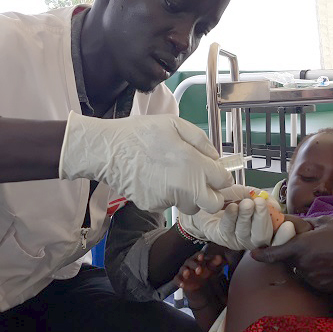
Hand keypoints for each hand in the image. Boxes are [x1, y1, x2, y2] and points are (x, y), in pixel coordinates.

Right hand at [59, 111, 232, 213]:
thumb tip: (215, 156)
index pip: (224, 181)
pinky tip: (157, 179)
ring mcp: (169, 199)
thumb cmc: (141, 133)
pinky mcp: (154, 206)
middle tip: (204, 183)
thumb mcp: (175, 124)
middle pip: (213, 204)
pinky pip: (170, 205)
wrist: (108, 150)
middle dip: (212, 195)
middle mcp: (185, 186)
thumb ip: (201, 141)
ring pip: (191, 207)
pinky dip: (169, 196)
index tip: (216, 172)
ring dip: (191, 197)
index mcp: (194, 164)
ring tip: (178, 179)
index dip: (222, 177)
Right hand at [173, 251, 226, 292]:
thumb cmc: (205, 272)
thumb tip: (219, 257)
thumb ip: (215, 262)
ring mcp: (184, 271)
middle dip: (194, 265)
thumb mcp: (211, 268)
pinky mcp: (180, 280)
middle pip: (190, 262)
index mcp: (197, 259)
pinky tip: (182, 284)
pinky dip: (179, 281)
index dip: (199, 256)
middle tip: (199, 270)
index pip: (198, 255)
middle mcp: (189, 264)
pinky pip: (177, 279)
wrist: (199, 285)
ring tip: (187, 273)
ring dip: (184, 271)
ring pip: (183, 270)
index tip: (202, 256)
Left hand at [178, 185, 275, 249]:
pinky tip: (232, 207)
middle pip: (262, 237)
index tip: (288, 226)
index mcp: (263, 228)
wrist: (205, 200)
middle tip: (259, 204)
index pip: (278, 238)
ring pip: (245, 233)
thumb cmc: (228, 197)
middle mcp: (252, 238)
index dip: (284, 236)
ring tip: (245, 203)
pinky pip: (228, 229)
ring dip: (246, 217)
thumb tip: (275, 206)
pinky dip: (231, 217)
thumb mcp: (248, 193)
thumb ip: (263, 198)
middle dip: (262, 219)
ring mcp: (237, 240)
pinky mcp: (222, 238)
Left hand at [250, 216, 332, 292]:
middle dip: (294, 255)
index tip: (254, 254)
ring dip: (307, 265)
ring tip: (326, 255)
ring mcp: (314, 279)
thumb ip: (307, 224)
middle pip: (290, 262)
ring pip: (302, 272)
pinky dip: (318, 273)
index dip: (263, 254)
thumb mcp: (327, 221)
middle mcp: (304, 265)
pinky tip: (332, 265)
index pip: (275, 254)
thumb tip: (296, 224)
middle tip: (310, 247)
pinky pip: (314, 280)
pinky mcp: (324, 288)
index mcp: (301, 247)